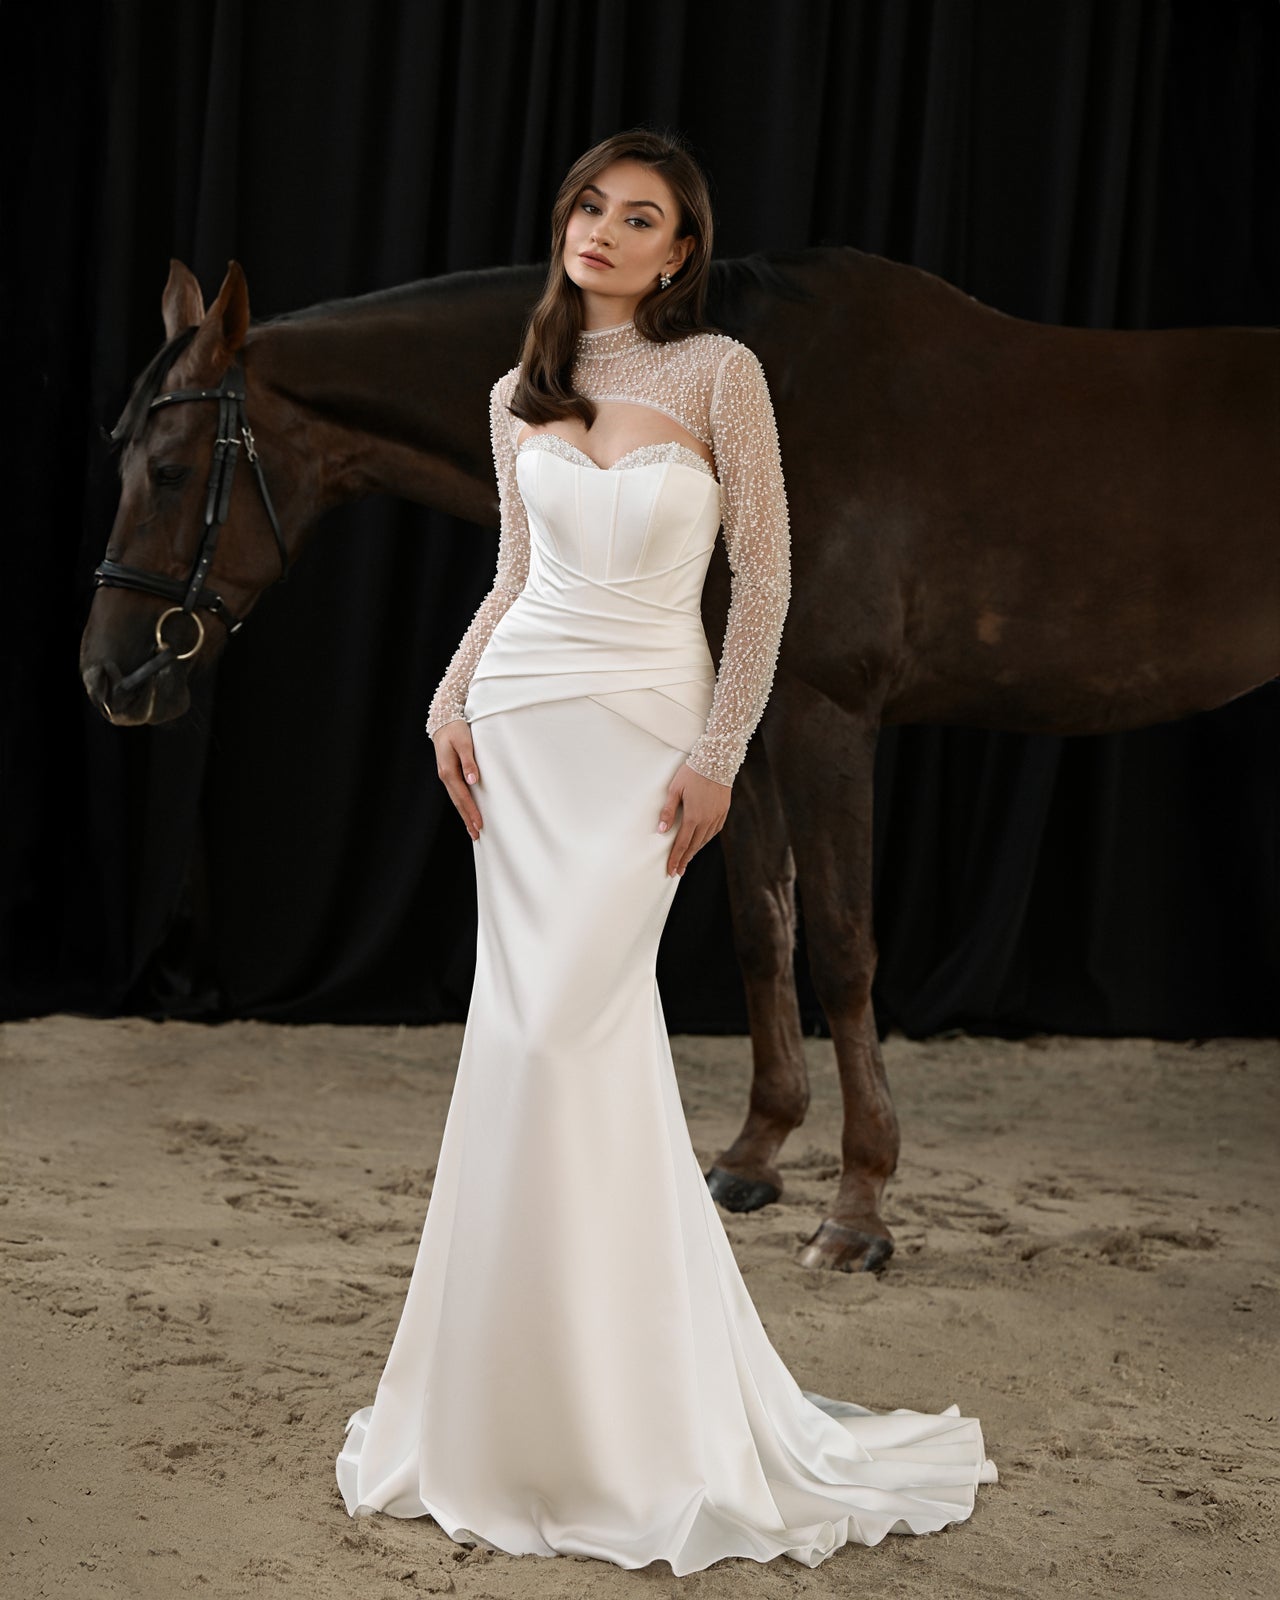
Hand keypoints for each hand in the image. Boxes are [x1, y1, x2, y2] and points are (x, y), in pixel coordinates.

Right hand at [432, 720, 481, 840]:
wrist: (443, 720)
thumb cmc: (455, 729)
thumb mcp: (464, 742)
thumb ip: (469, 761)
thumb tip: (473, 781)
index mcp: (448, 771)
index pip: (462, 796)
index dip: (471, 811)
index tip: (480, 824)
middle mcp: (445, 776)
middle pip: (458, 802)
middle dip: (468, 819)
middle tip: (477, 835)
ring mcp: (446, 776)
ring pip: (456, 800)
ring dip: (465, 815)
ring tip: (473, 830)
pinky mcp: (449, 774)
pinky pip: (456, 793)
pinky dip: (462, 805)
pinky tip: (467, 811)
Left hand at [657, 763, 730, 876]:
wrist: (717, 760)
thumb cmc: (692, 773)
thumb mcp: (675, 789)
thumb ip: (668, 810)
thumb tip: (662, 830)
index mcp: (693, 816)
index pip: (682, 844)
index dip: (675, 858)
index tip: (671, 870)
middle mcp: (707, 820)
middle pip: (694, 846)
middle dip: (684, 860)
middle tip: (677, 872)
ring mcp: (717, 817)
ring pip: (704, 840)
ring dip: (695, 851)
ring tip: (686, 860)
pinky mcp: (723, 812)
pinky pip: (714, 831)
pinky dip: (705, 840)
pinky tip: (700, 843)